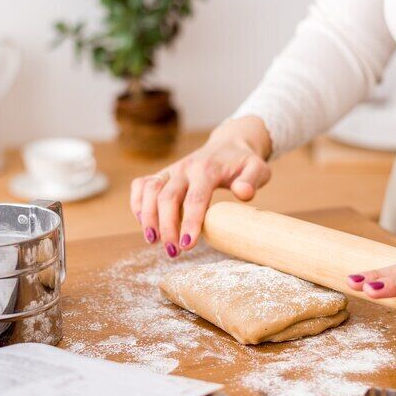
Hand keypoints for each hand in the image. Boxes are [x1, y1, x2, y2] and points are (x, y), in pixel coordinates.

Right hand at [130, 116, 272, 256]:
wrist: (229, 144)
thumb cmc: (243, 162)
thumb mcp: (258, 168)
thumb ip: (252, 180)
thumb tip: (243, 193)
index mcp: (208, 169)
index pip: (195, 198)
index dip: (189, 222)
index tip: (188, 246)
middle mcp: (185, 168)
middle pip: (167, 197)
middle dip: (166, 227)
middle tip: (173, 252)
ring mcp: (171, 170)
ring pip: (149, 190)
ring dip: (147, 217)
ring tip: (153, 241)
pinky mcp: (163, 173)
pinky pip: (141, 185)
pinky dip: (137, 204)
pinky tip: (144, 223)